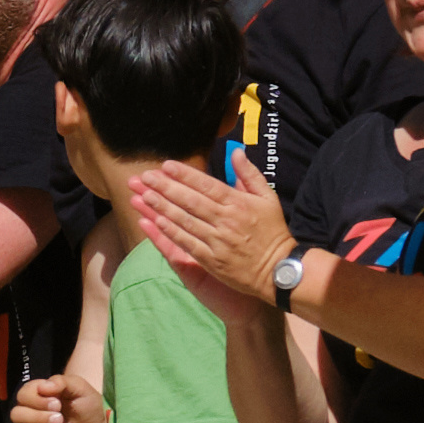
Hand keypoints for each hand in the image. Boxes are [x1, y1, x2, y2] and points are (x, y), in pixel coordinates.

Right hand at [6, 365, 108, 422]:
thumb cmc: (90, 407)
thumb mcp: (80, 388)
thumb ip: (62, 382)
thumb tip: (42, 387)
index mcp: (39, 396)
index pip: (22, 395)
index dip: (35, 400)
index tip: (57, 403)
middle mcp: (32, 414)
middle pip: (16, 415)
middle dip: (39, 417)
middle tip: (60, 419)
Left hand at [123, 156, 295, 317]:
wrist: (279, 270)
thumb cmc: (273, 231)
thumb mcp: (268, 198)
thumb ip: (250, 175)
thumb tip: (235, 152)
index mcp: (239, 203)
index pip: (207, 185)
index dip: (185, 175)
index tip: (166, 165)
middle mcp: (226, 221)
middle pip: (190, 201)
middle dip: (165, 187)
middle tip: (145, 177)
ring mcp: (218, 241)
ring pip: (185, 221)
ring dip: (162, 208)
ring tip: (143, 196)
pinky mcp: (211, 260)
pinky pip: (187, 243)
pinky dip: (171, 232)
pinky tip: (156, 222)